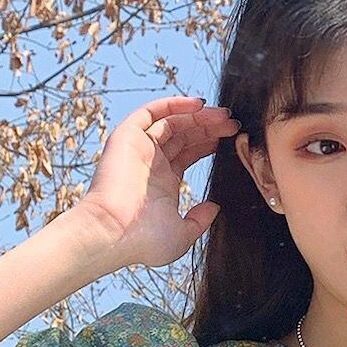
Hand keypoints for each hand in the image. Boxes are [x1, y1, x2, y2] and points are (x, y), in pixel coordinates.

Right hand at [75, 94, 238, 267]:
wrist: (113, 234)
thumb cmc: (142, 241)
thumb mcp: (182, 236)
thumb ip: (199, 221)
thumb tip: (214, 207)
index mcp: (163, 183)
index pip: (189, 153)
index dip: (209, 143)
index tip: (232, 140)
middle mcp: (151, 162)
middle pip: (184, 134)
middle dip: (209, 127)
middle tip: (233, 124)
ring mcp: (139, 148)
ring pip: (172, 121)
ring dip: (198, 115)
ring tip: (224, 116)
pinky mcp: (127, 137)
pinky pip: (152, 112)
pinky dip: (175, 104)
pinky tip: (200, 105)